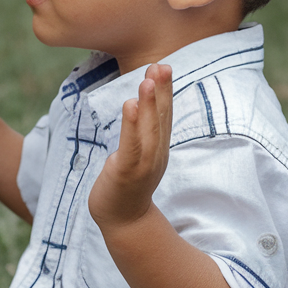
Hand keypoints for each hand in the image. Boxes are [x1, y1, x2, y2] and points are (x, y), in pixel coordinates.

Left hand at [89, 64, 173, 228]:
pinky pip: (130, 145)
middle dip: (161, 91)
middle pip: (161, 119)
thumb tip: (138, 107)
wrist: (122, 222)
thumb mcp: (136, 155)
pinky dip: (132, 125)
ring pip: (148, 130)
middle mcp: (156, 154)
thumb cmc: (125, 186)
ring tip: (147, 81)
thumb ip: (140, 134)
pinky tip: (130, 105)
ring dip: (149, 104)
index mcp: (158, 148)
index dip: (165, 91)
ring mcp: (143, 164)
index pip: (164, 115)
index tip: (163, 67)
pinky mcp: (126, 173)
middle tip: (161, 66)